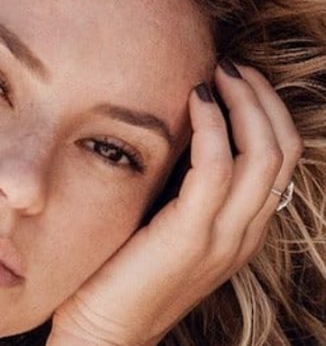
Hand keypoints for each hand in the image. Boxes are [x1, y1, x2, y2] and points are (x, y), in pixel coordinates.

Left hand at [46, 62, 303, 345]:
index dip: (266, 112)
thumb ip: (180, 191)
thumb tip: (174, 136)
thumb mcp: (162, 226)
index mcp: (239, 230)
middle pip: (282, 150)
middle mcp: (242, 234)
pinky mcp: (190, 237)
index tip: (235, 79)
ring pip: (263, 155)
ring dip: (245, 103)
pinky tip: (194, 99)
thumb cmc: (120, 274)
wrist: (101, 334)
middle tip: (232, 65)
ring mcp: (222, 238)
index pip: (279, 160)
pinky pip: (217, 168)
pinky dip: (212, 126)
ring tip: (218, 71)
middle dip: (263, 99)